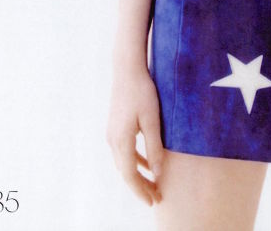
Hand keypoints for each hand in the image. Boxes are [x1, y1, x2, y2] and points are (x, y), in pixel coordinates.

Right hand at [106, 65, 164, 206]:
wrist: (127, 69)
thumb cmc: (142, 92)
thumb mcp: (152, 119)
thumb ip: (155, 147)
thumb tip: (158, 173)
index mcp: (121, 140)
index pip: (130, 175)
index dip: (141, 190)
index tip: (153, 201)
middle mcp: (113, 140)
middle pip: (126, 172)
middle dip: (140, 187)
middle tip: (156, 198)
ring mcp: (112, 134)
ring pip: (124, 163)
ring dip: (138, 176)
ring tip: (153, 186)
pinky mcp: (115, 127)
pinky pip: (124, 152)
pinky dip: (135, 161)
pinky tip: (146, 164)